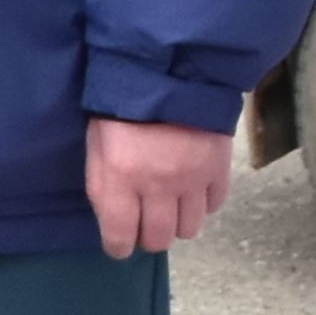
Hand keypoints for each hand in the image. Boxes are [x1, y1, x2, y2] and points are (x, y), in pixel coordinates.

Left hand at [87, 114, 231, 261]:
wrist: (169, 68)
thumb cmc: (122, 105)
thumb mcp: (97, 145)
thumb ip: (103, 185)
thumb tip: (114, 222)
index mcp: (120, 177)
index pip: (120, 237)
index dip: (118, 247)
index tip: (120, 243)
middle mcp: (158, 185)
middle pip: (158, 239)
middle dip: (149, 237)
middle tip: (145, 223)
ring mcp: (192, 179)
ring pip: (189, 229)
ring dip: (178, 223)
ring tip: (171, 206)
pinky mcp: (218, 168)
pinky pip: (214, 205)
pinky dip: (203, 203)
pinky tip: (193, 190)